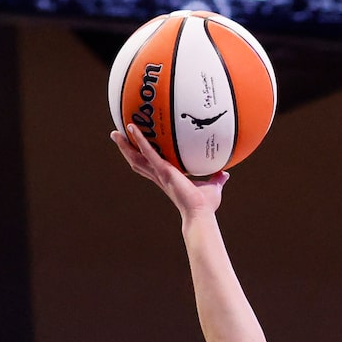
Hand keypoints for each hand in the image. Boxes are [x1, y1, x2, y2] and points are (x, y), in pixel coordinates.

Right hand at [113, 122, 228, 222]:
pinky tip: (134, 128)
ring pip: (137, 157)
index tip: (136, 147)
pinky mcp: (163, 171)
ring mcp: (160, 173)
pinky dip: (141, 140)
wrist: (200, 214)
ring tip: (116, 132)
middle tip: (117, 136)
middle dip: (127, 149)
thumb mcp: (213, 187)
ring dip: (126, 145)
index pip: (151, 166)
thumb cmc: (204, 206)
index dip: (142, 156)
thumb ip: (217, 179)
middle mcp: (160, 176)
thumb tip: (225, 174)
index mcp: (167, 179)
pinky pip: (148, 152)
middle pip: (138, 161)